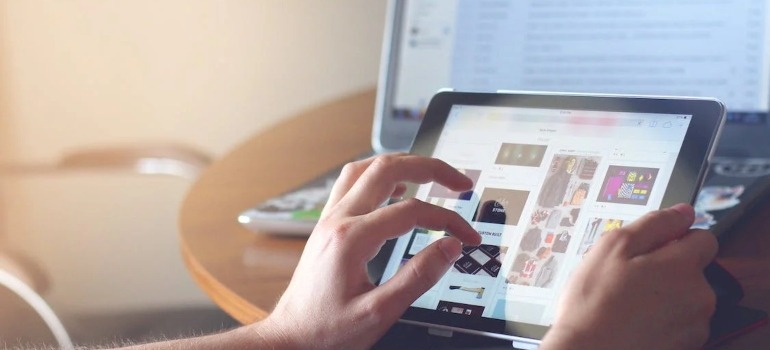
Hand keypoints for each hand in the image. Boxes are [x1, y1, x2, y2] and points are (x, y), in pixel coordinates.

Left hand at [252, 153, 480, 348]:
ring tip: (431, 173)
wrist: (289, 338)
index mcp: (351, 239)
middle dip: (429, 168)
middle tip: (459, 181)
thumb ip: (418, 278)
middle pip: (386, 169)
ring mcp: (329, 219)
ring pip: (366, 168)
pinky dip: (379, 177)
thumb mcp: (379, 313)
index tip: (467, 236)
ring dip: (402, 165)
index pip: (411, 211)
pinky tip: (396, 189)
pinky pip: (352, 183)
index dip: (447, 219)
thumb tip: (449, 248)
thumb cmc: (327, 331)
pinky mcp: (327, 226)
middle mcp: (337, 220)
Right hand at [541, 204, 717, 349]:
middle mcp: (699, 295)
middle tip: (629, 276)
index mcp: (683, 265)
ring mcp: (694, 324)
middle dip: (667, 268)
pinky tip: (634, 320)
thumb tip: (682, 212)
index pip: (703, 237)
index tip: (652, 247)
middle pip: (693, 269)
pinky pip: (679, 322)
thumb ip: (653, 224)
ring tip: (628, 301)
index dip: (676, 237)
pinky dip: (662, 319)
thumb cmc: (593, 303)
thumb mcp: (613, 247)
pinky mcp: (686, 345)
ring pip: (686, 296)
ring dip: (664, 295)